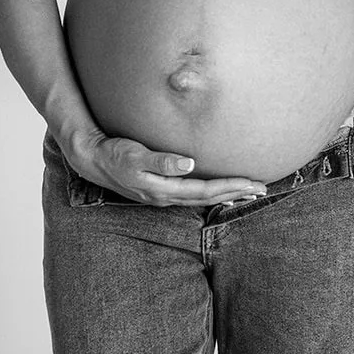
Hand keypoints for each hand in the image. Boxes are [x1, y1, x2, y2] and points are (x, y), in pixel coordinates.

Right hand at [69, 131, 268, 207]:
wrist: (92, 160)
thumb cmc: (114, 154)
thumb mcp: (135, 155)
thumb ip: (161, 161)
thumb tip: (188, 163)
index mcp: (164, 189)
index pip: (205, 190)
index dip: (230, 186)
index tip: (252, 183)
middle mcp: (166, 197)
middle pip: (209, 198)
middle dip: (235, 193)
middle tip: (261, 189)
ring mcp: (163, 195)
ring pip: (202, 199)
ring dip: (226, 195)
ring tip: (246, 192)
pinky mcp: (160, 190)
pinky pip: (192, 195)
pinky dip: (210, 194)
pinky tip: (217, 191)